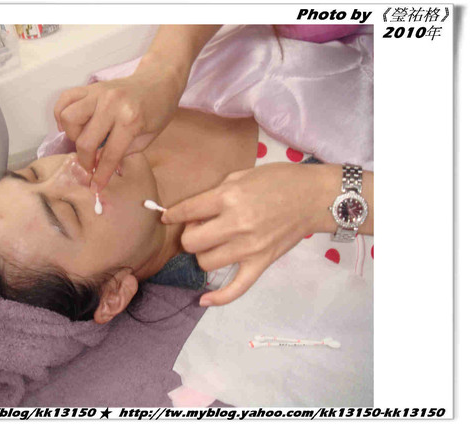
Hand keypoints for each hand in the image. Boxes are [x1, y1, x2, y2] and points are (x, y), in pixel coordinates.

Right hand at [54, 55, 184, 192]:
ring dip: (73, 135)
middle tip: (90, 164)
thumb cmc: (157, 111)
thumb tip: (98, 165)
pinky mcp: (91, 86)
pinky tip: (70, 125)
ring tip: (84, 139)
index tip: (95, 187)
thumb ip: (122, 151)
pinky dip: (61, 114)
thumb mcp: (147, 138)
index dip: (100, 175)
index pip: (109, 154)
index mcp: (131, 120)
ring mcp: (99, 92)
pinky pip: (65, 99)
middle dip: (85, 160)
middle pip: (85, 140)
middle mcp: (111, 104)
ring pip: (68, 117)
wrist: (159, 81)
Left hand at [162, 163, 339, 306]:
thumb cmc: (278, 180)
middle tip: (199, 228)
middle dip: (189, 236)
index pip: (188, 211)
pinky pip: (236, 288)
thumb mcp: (241, 176)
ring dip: (203, 254)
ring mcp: (249, 247)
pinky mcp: (261, 263)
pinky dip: (218, 298)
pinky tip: (203, 300)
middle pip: (192, 243)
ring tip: (213, 245)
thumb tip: (194, 212)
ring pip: (206, 263)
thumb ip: (216, 194)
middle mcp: (236, 224)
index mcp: (229, 198)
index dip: (173, 215)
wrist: (314, 197)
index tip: (168, 217)